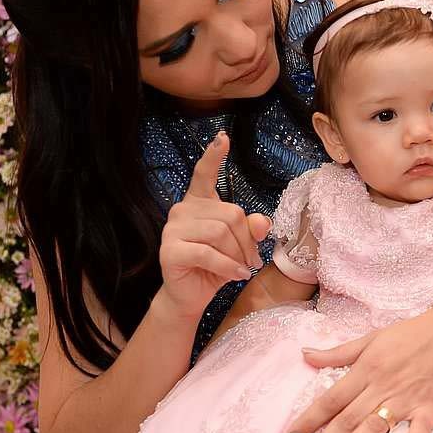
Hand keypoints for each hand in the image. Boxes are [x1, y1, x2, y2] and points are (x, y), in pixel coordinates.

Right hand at [155, 132, 271, 320]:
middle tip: (253, 260)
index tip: (223, 137)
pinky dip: (229, 267)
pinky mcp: (170, 250)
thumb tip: (262, 222)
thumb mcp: (239, 245)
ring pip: (220, 233)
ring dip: (239, 255)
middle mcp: (183, 209)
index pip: (204, 174)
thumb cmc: (216, 266)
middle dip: (247, 240)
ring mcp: (173, 228)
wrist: (190, 295)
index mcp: (199, 202)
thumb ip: (251, 229)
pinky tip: (238, 275)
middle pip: (230, 214)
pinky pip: (209, 254)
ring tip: (244, 268)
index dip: (214, 155)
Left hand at [282, 298, 432, 432]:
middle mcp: (383, 386)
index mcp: (366, 370)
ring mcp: (408, 398)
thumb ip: (338, 353)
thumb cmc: (411, 334)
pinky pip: (421, 428)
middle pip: (346, 418)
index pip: (330, 399)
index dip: (307, 421)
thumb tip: (304, 354)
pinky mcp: (432, 407)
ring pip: (375, 425)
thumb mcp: (371, 338)